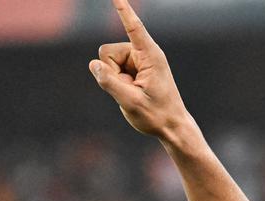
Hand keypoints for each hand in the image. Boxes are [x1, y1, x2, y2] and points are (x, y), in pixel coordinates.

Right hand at [89, 0, 189, 139]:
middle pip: (107, 51)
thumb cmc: (156, 115)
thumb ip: (109, 82)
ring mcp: (138, 60)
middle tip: (130, 90)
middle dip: (111, 71)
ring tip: (133, 92)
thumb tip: (93, 64)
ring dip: (114, 78)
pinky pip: (111, 69)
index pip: (133, 27)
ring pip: (107, 61)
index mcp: (150, 56)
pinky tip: (132, 91)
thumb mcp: (130, 102)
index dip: (123, 11)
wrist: (171, 126)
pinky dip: (117, 81)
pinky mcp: (133, 68)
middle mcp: (144, 53)